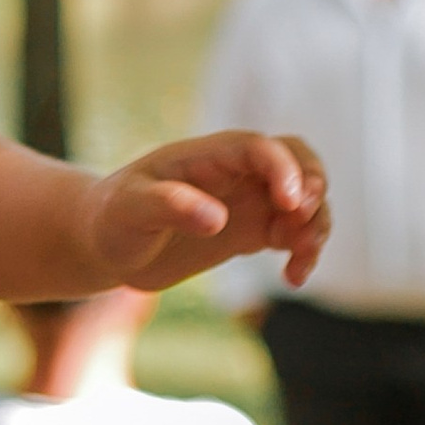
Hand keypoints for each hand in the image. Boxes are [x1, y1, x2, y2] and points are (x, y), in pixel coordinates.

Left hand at [88, 131, 329, 291]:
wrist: (107, 244)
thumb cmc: (113, 218)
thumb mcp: (130, 210)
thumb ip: (168, 206)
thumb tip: (215, 217)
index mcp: (207, 156)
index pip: (259, 147)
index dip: (283, 169)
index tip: (291, 203)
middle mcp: (235, 172)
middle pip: (297, 158)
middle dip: (314, 183)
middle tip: (303, 220)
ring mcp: (247, 200)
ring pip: (305, 198)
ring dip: (316, 223)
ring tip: (301, 258)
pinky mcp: (251, 231)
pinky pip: (295, 233)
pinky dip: (306, 251)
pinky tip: (294, 277)